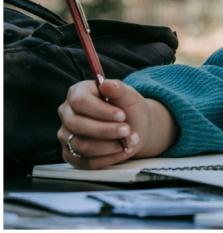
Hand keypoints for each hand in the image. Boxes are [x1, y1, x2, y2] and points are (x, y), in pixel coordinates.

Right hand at [57, 79, 175, 168]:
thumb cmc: (128, 109)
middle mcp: (67, 114)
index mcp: (77, 93)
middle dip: (106, 130)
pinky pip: (87, 162)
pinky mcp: (72, 156)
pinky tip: (123, 150)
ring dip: (110, 145)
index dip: (101, 110)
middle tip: (127, 130)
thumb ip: (119, 89)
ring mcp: (67, 136)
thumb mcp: (128, 96)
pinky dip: (109, 158)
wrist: (133, 128)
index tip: (121, 115)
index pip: (80, 102)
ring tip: (130, 140)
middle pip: (78, 125)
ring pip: (82, 146)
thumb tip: (106, 84)